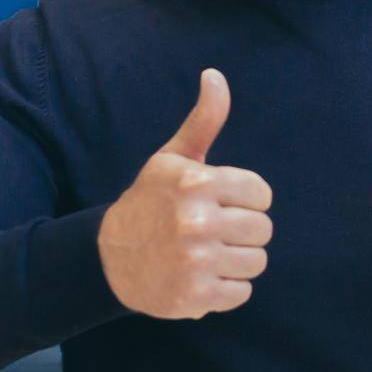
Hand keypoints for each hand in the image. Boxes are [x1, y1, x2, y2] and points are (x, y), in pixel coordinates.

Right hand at [98, 68, 272, 318]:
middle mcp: (197, 221)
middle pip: (263, 230)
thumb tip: (215, 75)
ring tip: (209, 253)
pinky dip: (227, 288)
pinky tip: (202, 276)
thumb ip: (203, 120)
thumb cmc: (151, 201)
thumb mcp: (174, 158)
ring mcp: (196, 262)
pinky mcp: (195, 297)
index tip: (221, 202)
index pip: (262, 194)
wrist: (109, 257)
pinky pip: (242, 293)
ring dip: (237, 260)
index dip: (245, 199)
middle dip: (243, 231)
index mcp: (197, 183)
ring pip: (256, 262)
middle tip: (214, 230)